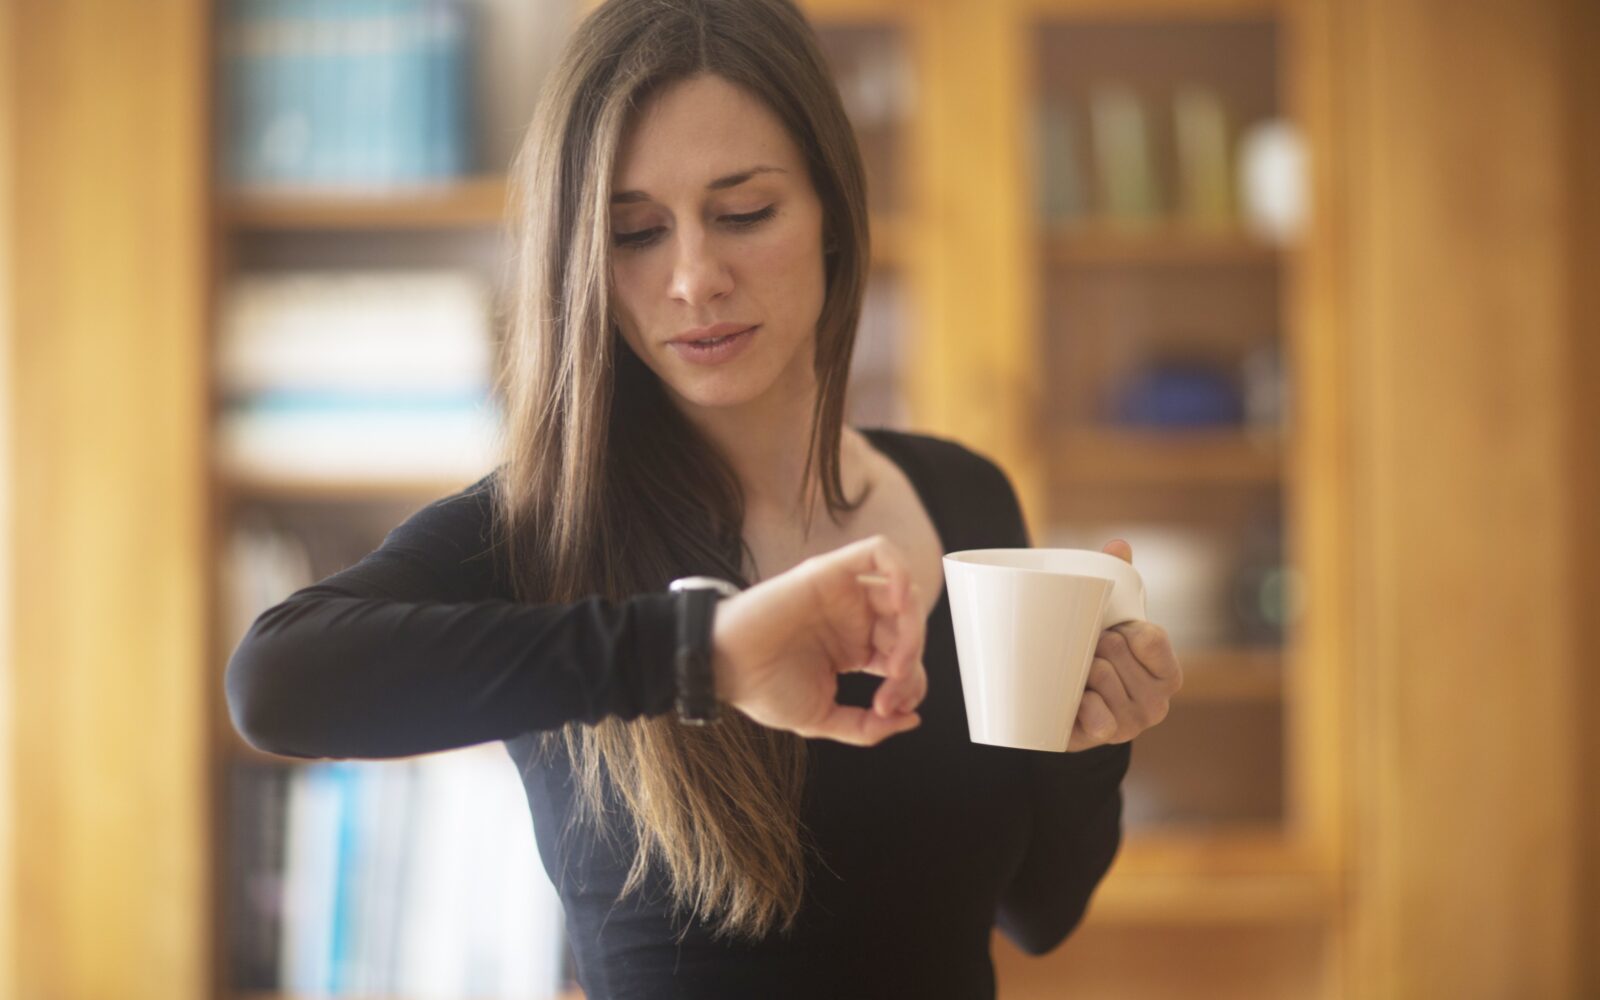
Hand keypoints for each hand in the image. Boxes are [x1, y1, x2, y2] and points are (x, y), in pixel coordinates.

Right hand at [710, 534, 929, 746]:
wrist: (724, 666)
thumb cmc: (763, 689)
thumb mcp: (823, 718)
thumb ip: (867, 727)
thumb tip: (911, 719)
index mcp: (855, 649)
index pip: (905, 658)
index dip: (909, 685)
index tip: (888, 709)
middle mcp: (854, 618)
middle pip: (909, 628)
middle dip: (910, 664)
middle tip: (889, 693)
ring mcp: (844, 593)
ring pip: (903, 593)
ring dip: (913, 627)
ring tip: (894, 662)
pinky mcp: (830, 571)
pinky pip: (879, 553)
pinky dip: (899, 573)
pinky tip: (898, 604)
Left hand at [1067, 539, 1183, 751]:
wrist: (1064, 712)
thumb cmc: (1095, 660)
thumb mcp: (1110, 621)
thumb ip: (1119, 582)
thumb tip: (1119, 544)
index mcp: (1169, 671)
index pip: (1150, 636)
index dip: (1123, 628)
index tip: (1110, 630)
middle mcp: (1159, 702)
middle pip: (1116, 650)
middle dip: (1093, 646)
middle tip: (1084, 656)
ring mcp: (1134, 725)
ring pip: (1100, 675)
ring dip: (1078, 672)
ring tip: (1074, 678)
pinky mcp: (1106, 741)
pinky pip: (1097, 717)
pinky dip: (1081, 706)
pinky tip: (1074, 704)